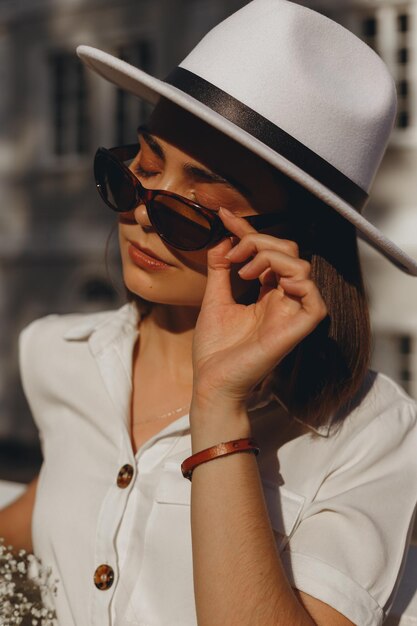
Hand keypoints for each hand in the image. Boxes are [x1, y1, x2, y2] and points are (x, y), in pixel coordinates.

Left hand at [191, 207, 327, 409]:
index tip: (223, 214)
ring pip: (303, 268)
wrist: (211, 382)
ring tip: (246, 271)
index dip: (248, 230)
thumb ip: (220, 270)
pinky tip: (271, 281)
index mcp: (265, 294)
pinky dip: (298, 282)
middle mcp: (282, 300)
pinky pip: (314, 300)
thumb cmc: (214, 349)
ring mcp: (290, 314)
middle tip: (233, 255)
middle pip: (290, 253)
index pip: (266, 253)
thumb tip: (222, 239)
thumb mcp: (214, 300)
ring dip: (272, 257)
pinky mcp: (296, 330)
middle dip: (260, 242)